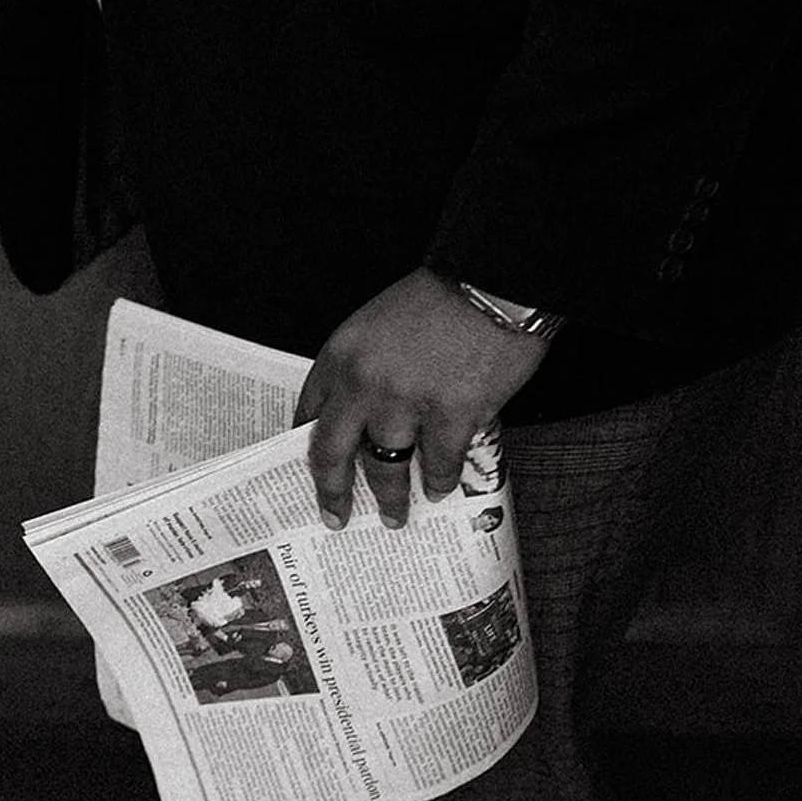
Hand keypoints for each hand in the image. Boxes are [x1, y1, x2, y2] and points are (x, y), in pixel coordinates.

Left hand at [295, 268, 552, 530]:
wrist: (493, 282)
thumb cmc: (440, 299)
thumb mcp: (377, 326)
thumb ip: (364, 370)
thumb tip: (363, 419)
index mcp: (341, 356)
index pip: (308, 414)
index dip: (308, 448)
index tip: (311, 471)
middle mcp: (364, 383)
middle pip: (333, 453)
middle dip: (332, 493)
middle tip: (334, 518)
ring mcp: (406, 402)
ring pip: (384, 467)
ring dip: (390, 499)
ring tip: (394, 517)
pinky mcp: (452, 414)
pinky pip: (438, 463)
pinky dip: (438, 481)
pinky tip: (438, 491)